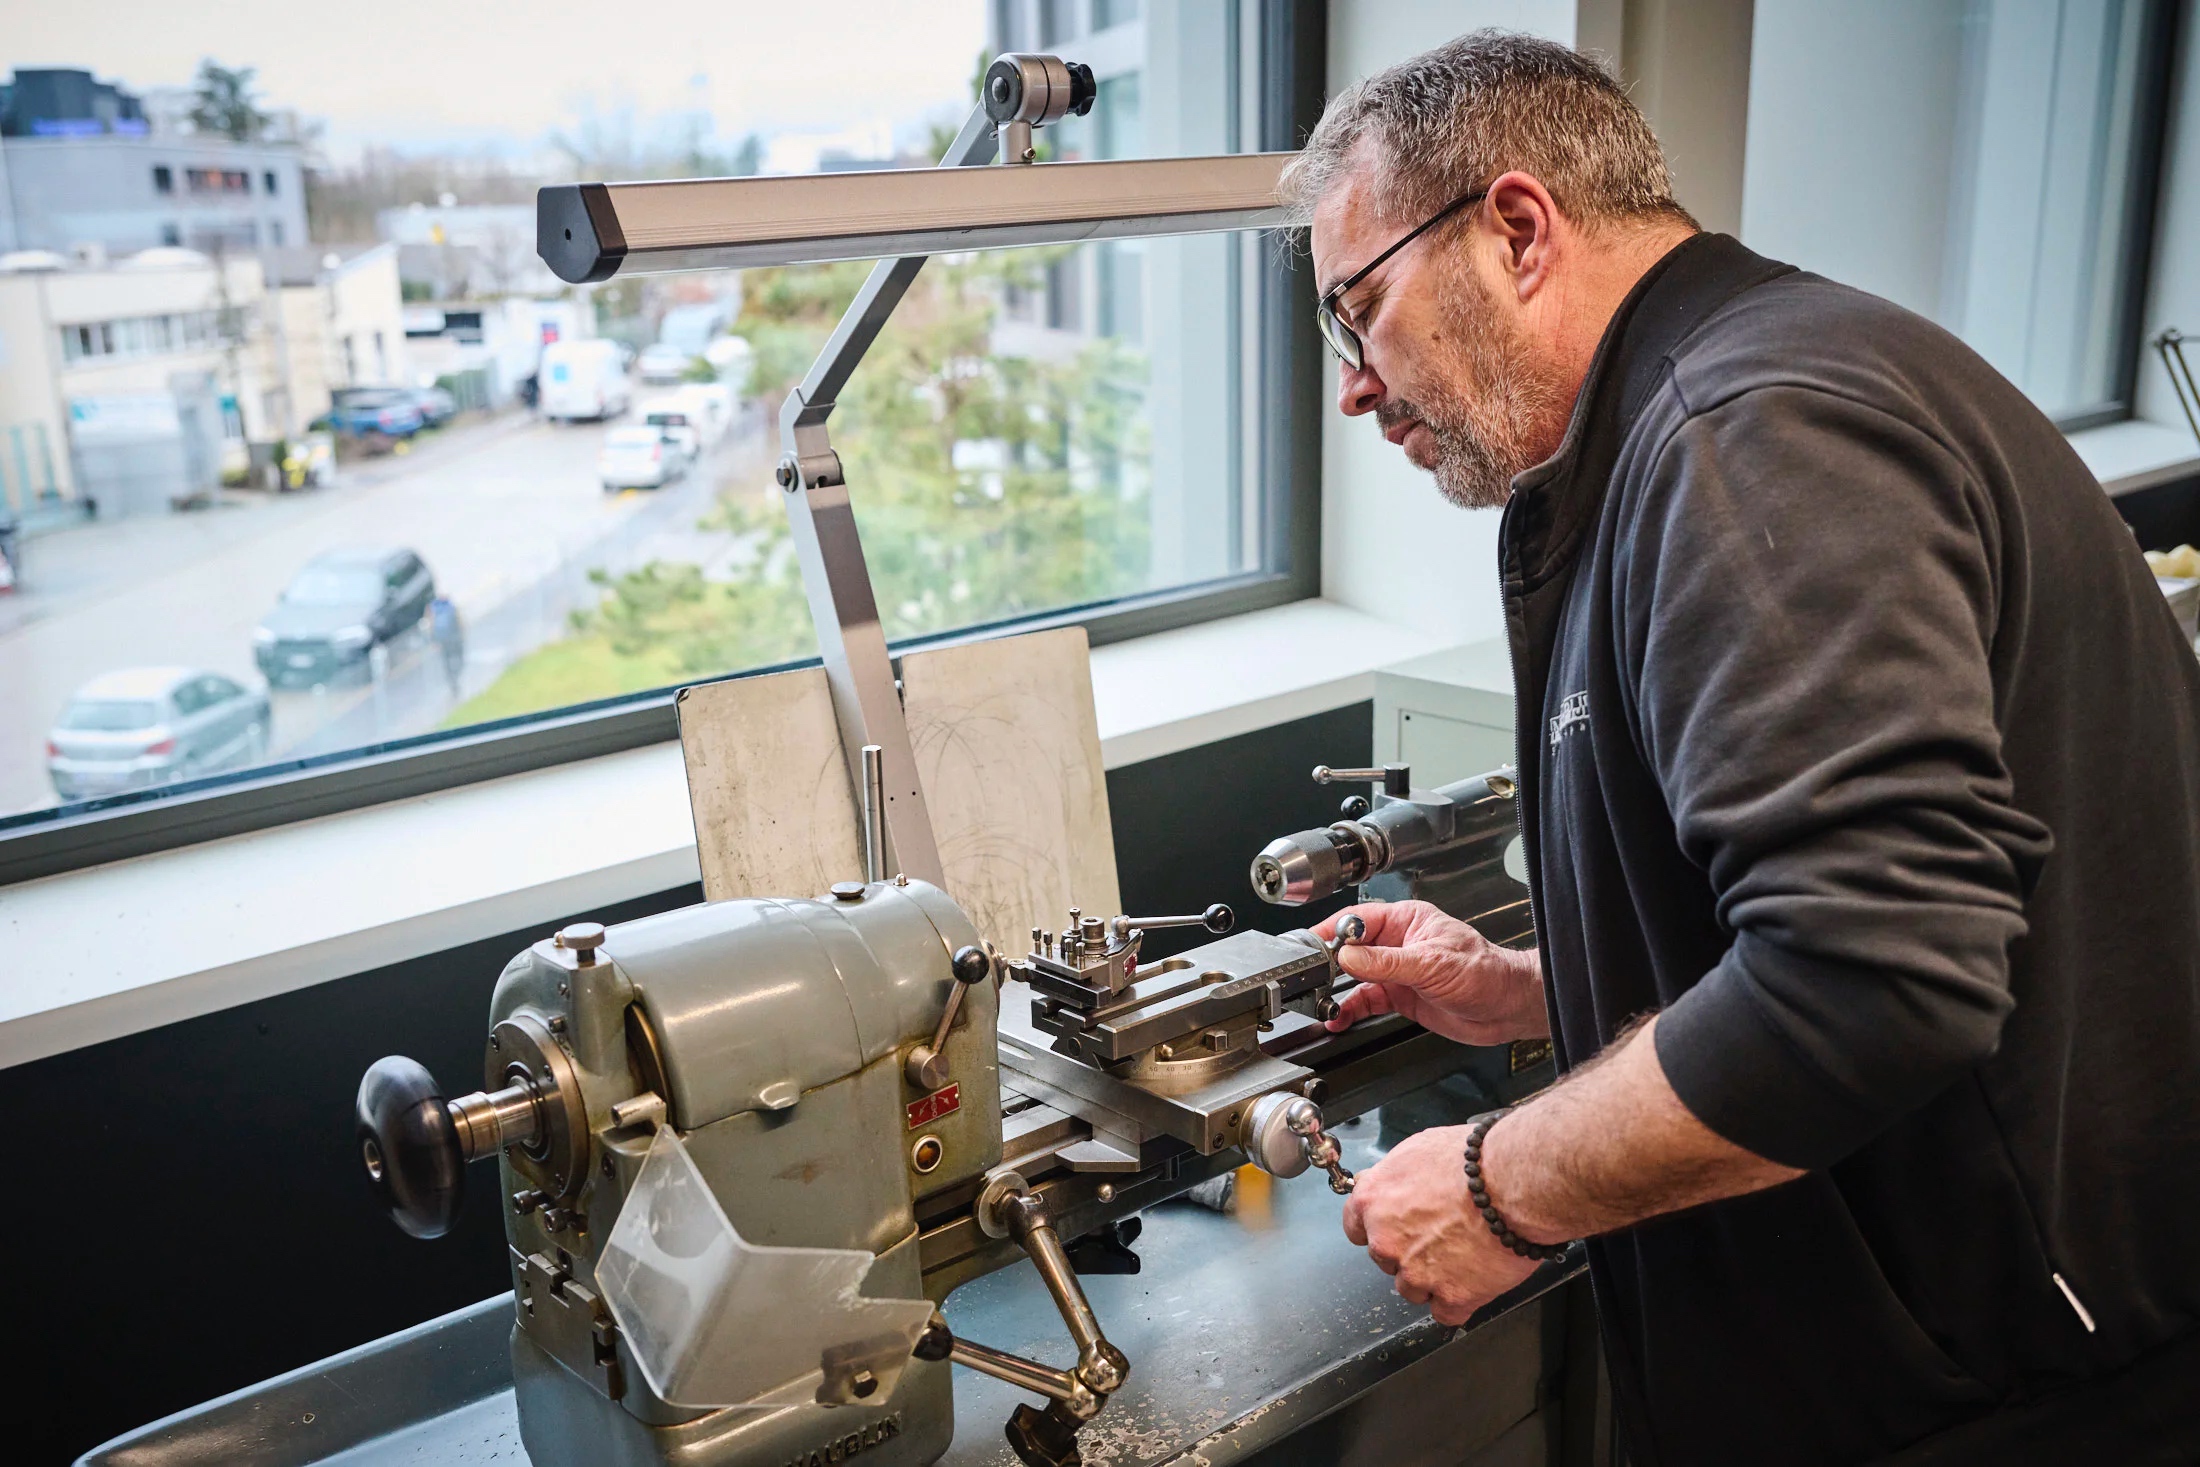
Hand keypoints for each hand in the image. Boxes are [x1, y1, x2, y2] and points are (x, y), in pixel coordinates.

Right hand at [1313, 901, 1546, 1044]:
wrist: (1508, 1008)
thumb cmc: (1486, 972)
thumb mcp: (1432, 964)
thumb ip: (1387, 962)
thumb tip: (1349, 956)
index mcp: (1408, 921)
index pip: (1359, 920)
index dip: (1333, 931)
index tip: (1312, 944)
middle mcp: (1399, 944)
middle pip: (1352, 948)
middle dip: (1330, 963)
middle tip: (1310, 977)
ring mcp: (1398, 972)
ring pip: (1356, 977)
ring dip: (1337, 990)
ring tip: (1320, 1002)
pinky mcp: (1401, 997)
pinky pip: (1367, 1001)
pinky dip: (1350, 1010)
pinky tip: (1339, 1019)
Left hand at [1342, 1124, 1538, 1326]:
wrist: (1514, 1183)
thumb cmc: (1475, 1161)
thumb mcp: (1418, 1149)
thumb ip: (1392, 1175)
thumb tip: (1386, 1184)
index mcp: (1373, 1201)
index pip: (1355, 1226)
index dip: (1377, 1228)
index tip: (1392, 1229)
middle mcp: (1386, 1240)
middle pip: (1386, 1260)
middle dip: (1410, 1252)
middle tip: (1443, 1235)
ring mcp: (1416, 1272)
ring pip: (1413, 1289)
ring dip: (1434, 1278)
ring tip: (1464, 1254)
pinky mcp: (1450, 1296)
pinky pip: (1446, 1312)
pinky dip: (1459, 1301)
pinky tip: (1474, 1280)